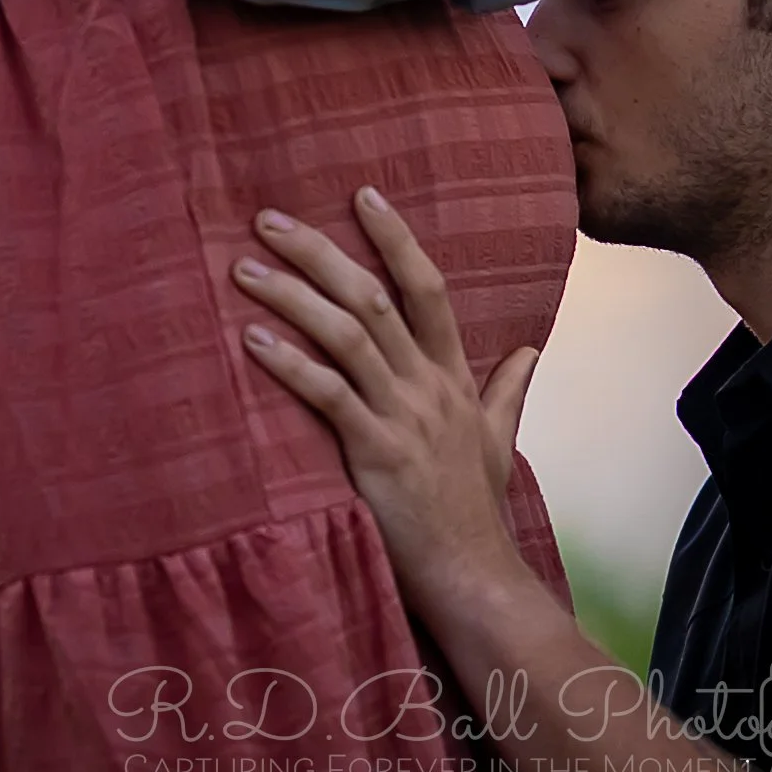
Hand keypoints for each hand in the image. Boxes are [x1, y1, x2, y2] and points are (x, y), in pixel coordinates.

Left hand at [235, 187, 538, 629]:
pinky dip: (289, 362)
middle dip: (318, 251)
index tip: (362, 195)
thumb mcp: (499, 440)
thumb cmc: (475, 511)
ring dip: (292, 296)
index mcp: (453, 377)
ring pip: (347, 335)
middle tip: (268, 219)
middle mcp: (428, 385)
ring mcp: (403, 417)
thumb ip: (508, 390)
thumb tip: (526, 350)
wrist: (473, 576)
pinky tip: (252, 340)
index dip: (396, 238)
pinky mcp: (376, 454)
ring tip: (245, 270)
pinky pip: (329, 394)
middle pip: (373, 296)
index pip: (427, 286)